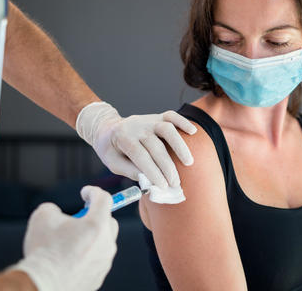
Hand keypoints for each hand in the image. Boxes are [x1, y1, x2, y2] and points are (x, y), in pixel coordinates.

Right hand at [12, 186, 118, 290]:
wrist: (42, 283)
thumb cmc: (44, 251)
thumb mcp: (43, 216)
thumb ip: (55, 209)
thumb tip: (57, 214)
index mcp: (96, 225)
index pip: (104, 199)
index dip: (93, 192)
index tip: (85, 193)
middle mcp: (106, 243)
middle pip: (109, 222)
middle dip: (96, 216)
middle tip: (79, 219)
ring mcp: (104, 261)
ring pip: (103, 243)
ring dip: (91, 238)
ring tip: (70, 241)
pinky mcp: (99, 276)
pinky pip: (97, 259)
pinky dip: (87, 255)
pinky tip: (70, 257)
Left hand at [76, 102, 196, 187]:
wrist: (108, 128)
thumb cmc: (112, 149)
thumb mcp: (113, 163)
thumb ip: (129, 171)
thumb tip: (149, 180)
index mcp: (122, 137)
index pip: (140, 156)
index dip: (153, 171)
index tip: (163, 185)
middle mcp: (136, 126)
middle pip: (155, 146)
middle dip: (167, 167)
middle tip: (175, 183)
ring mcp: (147, 120)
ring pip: (167, 128)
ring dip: (179, 146)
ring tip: (188, 162)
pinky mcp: (156, 116)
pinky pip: (171, 116)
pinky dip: (183, 122)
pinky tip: (193, 132)